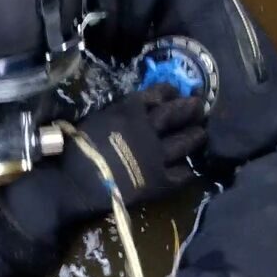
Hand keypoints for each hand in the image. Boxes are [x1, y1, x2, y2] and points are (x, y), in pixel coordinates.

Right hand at [62, 83, 205, 211]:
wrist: (74, 184)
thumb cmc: (76, 149)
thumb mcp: (96, 119)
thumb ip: (118, 113)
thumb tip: (134, 109)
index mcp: (129, 111)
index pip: (157, 95)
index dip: (170, 92)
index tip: (178, 92)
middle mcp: (148, 129)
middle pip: (176, 115)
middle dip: (190, 109)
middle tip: (200, 106)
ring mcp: (156, 155)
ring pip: (184, 143)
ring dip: (195, 136)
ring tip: (202, 133)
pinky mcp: (159, 181)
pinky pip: (181, 175)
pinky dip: (187, 171)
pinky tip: (191, 169)